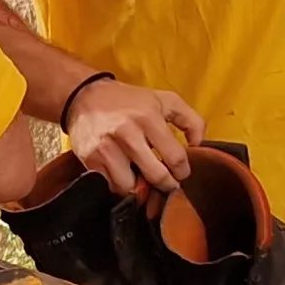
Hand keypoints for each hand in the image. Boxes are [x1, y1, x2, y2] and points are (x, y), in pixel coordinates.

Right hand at [62, 78, 204, 195]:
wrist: (85, 96)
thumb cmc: (129, 101)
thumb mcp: (164, 100)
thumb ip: (191, 119)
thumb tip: (199, 144)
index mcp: (149, 118)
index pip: (176, 158)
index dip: (183, 171)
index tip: (180, 173)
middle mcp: (127, 133)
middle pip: (156, 176)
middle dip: (166, 185)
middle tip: (166, 183)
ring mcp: (107, 148)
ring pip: (132, 187)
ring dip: (140, 188)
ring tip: (142, 178)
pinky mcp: (90, 160)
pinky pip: (111, 187)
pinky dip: (120, 186)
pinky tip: (124, 175)